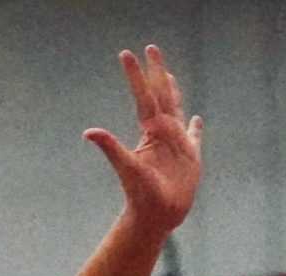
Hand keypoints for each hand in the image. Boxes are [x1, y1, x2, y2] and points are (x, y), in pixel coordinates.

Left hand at [84, 46, 201, 234]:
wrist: (156, 217)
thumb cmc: (141, 195)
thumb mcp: (127, 167)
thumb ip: (111, 147)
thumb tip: (89, 132)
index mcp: (150, 131)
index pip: (143, 96)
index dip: (136, 75)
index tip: (128, 53)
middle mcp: (163, 132)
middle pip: (160, 94)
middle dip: (156, 71)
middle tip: (151, 47)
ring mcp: (177, 143)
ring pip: (176, 109)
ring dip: (173, 91)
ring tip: (168, 75)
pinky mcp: (190, 158)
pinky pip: (194, 137)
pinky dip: (195, 128)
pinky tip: (196, 119)